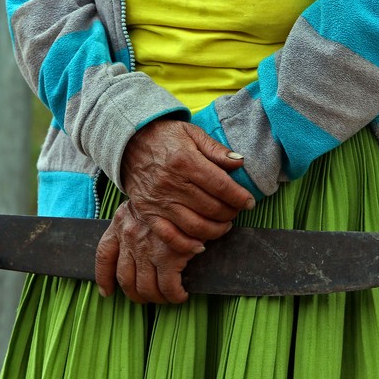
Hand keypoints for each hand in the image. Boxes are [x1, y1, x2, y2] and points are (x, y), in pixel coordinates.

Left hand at [95, 200, 193, 303]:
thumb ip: (134, 222)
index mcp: (120, 223)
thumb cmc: (169, 196)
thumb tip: (135, 246)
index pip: (104, 255)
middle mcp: (130, 237)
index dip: (103, 278)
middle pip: (125, 280)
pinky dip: (175, 296)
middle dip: (136, 294)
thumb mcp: (142, 203)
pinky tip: (181, 295)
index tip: (106, 292)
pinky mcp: (169, 256)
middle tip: (148, 297)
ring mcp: (148, 248)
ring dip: (157, 298)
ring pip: (146, 288)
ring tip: (168, 297)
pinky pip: (169, 287)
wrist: (186, 187)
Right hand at [121, 119, 254, 253]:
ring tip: (224, 225)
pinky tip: (201, 245)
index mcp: (185, 161)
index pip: (220, 186)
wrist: (128, 142)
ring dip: (216, 230)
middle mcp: (171, 184)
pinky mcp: (148, 213)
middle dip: (231, 213)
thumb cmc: (164, 136)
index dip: (239, 197)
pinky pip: (169, 236)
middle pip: (211, 208)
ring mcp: (159, 201)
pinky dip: (187, 245)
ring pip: (195, 226)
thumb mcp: (192, 133)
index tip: (249, 202)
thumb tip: (240, 162)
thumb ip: (216, 149)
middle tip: (236, 211)